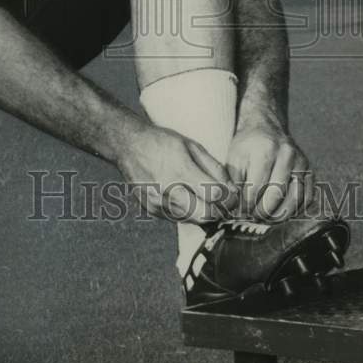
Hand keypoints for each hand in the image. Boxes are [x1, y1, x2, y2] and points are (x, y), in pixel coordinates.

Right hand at [117, 123, 240, 223]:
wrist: (129, 146)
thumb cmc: (162, 142)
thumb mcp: (192, 146)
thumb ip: (214, 168)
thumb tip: (232, 189)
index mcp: (180, 169)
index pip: (214, 194)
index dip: (229, 196)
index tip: (234, 195)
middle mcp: (168, 189)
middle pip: (205, 214)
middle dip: (220, 211)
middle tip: (225, 203)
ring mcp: (158, 202)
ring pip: (193, 219)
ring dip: (205, 213)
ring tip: (207, 199)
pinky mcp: (152, 210)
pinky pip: (178, 218)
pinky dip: (188, 212)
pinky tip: (188, 198)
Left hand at [226, 113, 313, 221]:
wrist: (266, 127)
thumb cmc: (247, 146)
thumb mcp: (234, 158)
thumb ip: (232, 183)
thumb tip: (235, 208)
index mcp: (266, 149)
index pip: (256, 188)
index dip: (246, 205)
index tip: (240, 212)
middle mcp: (287, 154)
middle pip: (276, 195)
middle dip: (262, 212)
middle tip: (252, 217)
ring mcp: (302, 162)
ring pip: (294, 199)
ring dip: (279, 215)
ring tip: (266, 217)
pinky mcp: (310, 171)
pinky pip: (307, 198)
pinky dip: (295, 211)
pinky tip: (281, 211)